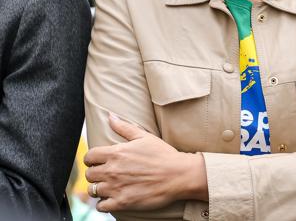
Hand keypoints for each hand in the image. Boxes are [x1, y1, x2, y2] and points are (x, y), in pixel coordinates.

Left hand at [84, 113, 207, 211]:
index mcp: (116, 153)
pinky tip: (113, 198)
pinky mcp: (122, 202)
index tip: (99, 162)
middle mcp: (112, 170)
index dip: (92, 159)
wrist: (179, 175)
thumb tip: (110, 116)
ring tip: (111, 187)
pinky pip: (101, 206)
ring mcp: (116, 187)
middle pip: (89, 174)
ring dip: (100, 189)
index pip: (89, 157)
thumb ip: (124, 127)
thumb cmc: (164, 155)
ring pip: (93, 190)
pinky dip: (104, 204)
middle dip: (96, 174)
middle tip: (107, 174)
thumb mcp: (145, 137)